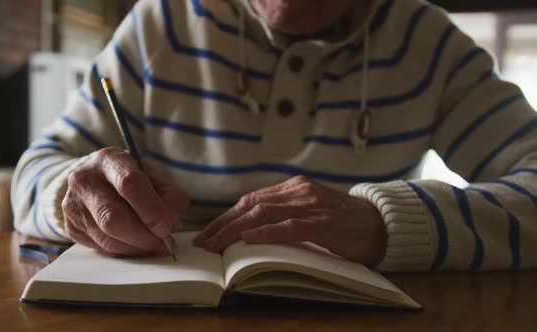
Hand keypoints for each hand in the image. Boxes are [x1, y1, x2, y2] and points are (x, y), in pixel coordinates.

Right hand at [61, 147, 188, 255]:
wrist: (97, 180)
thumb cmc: (131, 176)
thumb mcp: (152, 174)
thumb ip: (168, 192)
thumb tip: (174, 216)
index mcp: (108, 160)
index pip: (129, 184)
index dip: (152, 209)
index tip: (168, 225)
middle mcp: (84, 180)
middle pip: (113, 218)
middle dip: (145, 235)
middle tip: (164, 240)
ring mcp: (72, 205)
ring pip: (108, 238)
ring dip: (138, 247)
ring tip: (154, 243)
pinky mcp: (71, 227)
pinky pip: (102, 249)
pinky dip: (126, 251)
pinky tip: (137, 244)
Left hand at [193, 176, 386, 265]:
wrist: (382, 224)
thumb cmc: (344, 223)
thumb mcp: (310, 213)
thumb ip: (286, 216)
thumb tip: (251, 231)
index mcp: (294, 188)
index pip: (251, 200)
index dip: (226, 216)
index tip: (208, 232)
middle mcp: (299, 191)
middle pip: (251, 205)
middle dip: (222, 224)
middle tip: (202, 242)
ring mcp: (311, 205)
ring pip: (263, 213)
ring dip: (234, 230)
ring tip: (216, 245)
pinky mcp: (323, 222)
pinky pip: (289, 226)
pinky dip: (266, 232)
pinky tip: (248, 238)